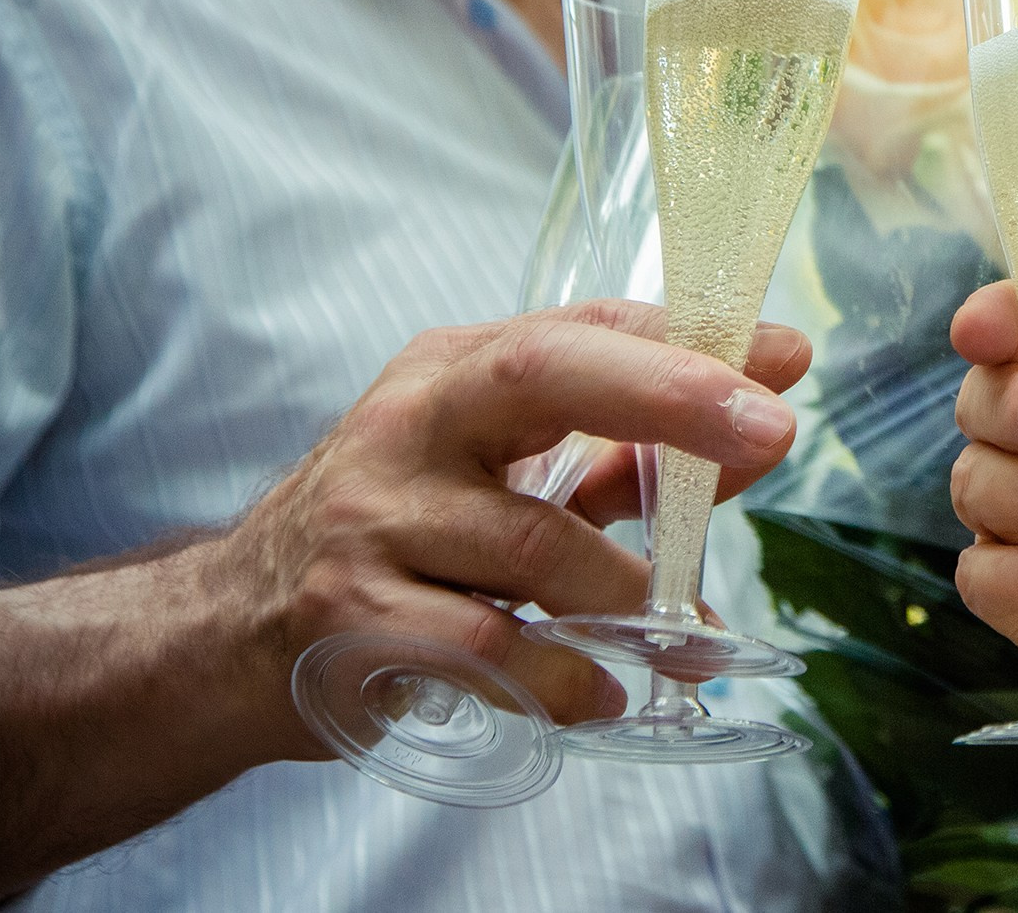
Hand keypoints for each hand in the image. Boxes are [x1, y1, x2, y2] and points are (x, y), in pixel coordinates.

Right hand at [226, 299, 807, 754]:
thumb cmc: (400, 534)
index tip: (787, 357)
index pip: (584, 327)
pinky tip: (600, 691)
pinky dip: (562, 676)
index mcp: (456, 371)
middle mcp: (410, 424)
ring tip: (691, 640)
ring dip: (634, 598)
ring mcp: (372, 518)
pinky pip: (485, 646)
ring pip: (536, 544)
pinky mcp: (350, 617)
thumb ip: (623, 453)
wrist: (230, 631)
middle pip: (545, 377)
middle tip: (774, 434)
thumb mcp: (502, 471)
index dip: (689, 342)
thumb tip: (758, 432)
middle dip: (671, 397)